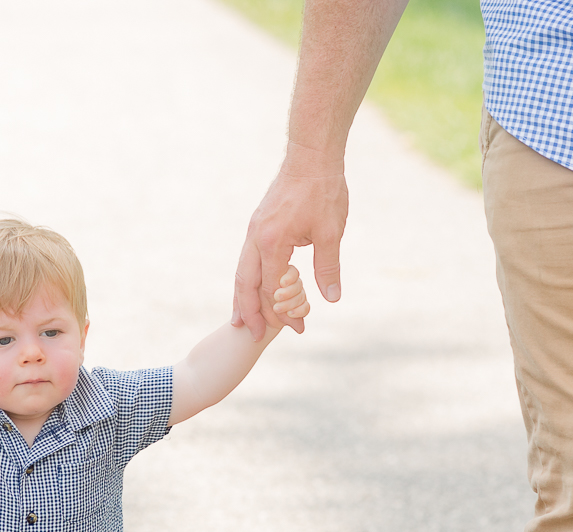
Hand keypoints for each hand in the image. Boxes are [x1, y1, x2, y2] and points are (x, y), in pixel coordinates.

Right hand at [232, 146, 346, 338]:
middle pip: (246, 284)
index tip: (298, 327)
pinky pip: (247, 259)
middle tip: (254, 335)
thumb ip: (327, 267)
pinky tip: (253, 288)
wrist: (311, 155)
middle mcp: (256, 238)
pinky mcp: (257, 225)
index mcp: (273, 242)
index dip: (284, 312)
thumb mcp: (331, 232)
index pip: (273, 288)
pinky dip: (248, 279)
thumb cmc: (323, 190)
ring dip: (242, 298)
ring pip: (242, 272)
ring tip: (241, 319)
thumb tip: (330, 298)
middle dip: (250, 312)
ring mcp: (254, 230)